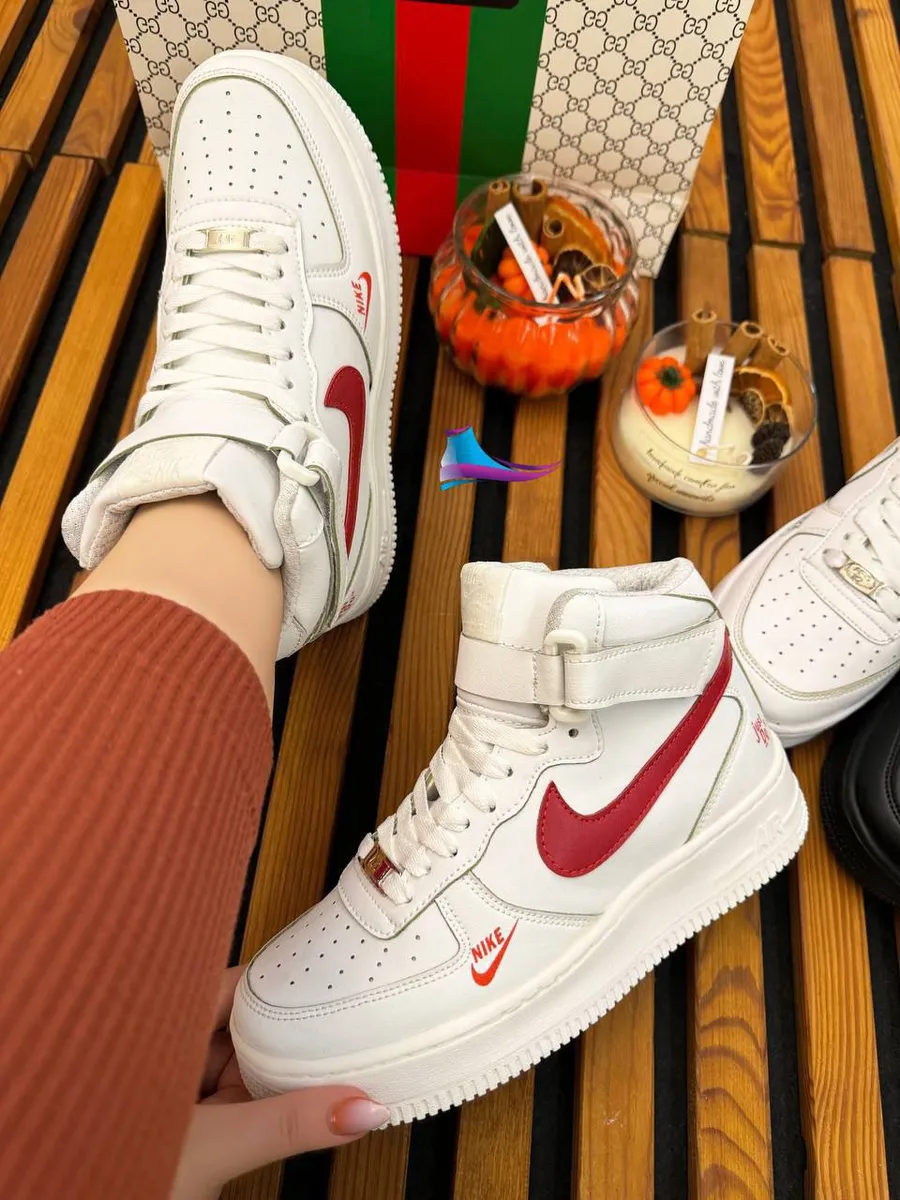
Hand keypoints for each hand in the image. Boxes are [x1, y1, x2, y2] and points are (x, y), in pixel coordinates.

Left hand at [171, 967, 388, 1199]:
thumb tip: (363, 1106)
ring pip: (241, 1060)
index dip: (281, 979)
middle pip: (243, 1021)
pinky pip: (235, 1093)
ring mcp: (175, 1086)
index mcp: (157, 1027)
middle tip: (350, 1015)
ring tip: (339, 1049)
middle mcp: (164, 1047)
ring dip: (279, 1063)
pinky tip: (303, 1097)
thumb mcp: (216, 1147)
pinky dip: (264, 1095)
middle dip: (289, 1024)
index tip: (332, 973)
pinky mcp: (189, 1122)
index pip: (233, 983)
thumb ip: (288, 1124)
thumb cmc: (120, 1173)